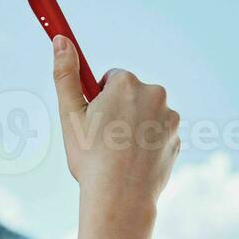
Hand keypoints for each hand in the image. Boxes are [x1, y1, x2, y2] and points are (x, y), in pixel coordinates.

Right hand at [51, 35, 180, 207]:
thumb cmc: (91, 158)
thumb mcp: (70, 115)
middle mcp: (154, 93)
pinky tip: (134, 162)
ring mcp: (169, 118)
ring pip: (146, 115)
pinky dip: (148, 144)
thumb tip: (61, 40)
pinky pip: (159, 135)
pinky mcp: (177, 140)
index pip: (112, 79)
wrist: (121, 198)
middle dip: (119, 111)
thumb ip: (66, 74)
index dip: (100, 99)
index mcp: (127, 83)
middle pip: (132, 95)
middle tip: (104, 139)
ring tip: (119, 154)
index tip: (94, 119)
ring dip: (135, 127)